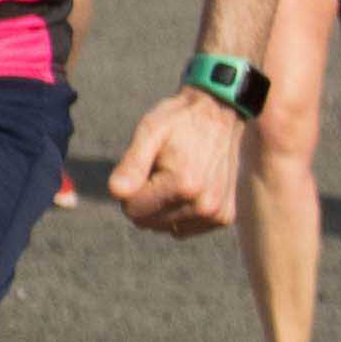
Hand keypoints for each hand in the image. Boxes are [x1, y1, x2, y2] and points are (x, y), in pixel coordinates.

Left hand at [106, 88, 243, 235]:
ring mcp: (216, 214)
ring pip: (165, 227)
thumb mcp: (149, 131)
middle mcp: (204, 205)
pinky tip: (188, 188)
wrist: (220, 113)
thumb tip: (116, 193)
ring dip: (164, 206)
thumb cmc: (179, 121)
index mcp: (183, 185)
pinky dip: (180, 213)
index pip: (133, 210)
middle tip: (160, 170)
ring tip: (177, 176)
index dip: (130, 190)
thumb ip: (132, 164)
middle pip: (149, 222)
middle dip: (146, 198)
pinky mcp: (224, 218)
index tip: (144, 167)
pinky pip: (185, 228)